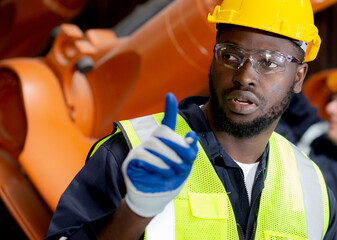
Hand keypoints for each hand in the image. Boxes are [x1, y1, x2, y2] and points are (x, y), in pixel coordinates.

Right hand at [122, 93, 198, 217]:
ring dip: (170, 158)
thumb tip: (192, 135)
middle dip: (179, 147)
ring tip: (175, 170)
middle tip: (188, 162)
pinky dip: (158, 164)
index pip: (168, 122)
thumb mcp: (185, 165)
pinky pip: (145, 156)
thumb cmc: (171, 178)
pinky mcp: (132, 161)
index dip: (170, 109)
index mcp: (166, 141)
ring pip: (155, 144)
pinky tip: (164, 172)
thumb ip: (190, 150)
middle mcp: (152, 141)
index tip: (170, 95)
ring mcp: (140, 149)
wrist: (157, 197)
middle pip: (164, 133)